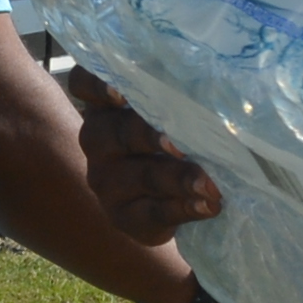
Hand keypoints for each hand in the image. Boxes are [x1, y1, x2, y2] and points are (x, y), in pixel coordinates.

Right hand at [62, 65, 222, 243]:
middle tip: (181, 144)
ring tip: (209, 185)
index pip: (83, 85)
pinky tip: (208, 205)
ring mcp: (105, 181)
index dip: (97, 85)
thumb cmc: (178, 138)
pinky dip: (184, 209)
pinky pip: (153, 212)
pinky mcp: (123, 216)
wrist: (173, 201)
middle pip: (115, 132)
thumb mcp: (172, 113)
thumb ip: (181, 99)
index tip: (120, 92)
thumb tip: (219, 89)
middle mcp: (97, 140)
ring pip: (140, 176)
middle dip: (150, 135)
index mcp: (106, 105)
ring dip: (178, 178)